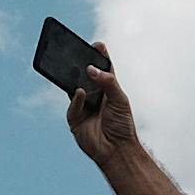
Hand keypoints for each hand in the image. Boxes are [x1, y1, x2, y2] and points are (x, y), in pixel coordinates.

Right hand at [66, 45, 138, 165]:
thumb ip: (108, 82)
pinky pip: (72, 105)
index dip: (99, 57)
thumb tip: (91, 69)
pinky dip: (75, 99)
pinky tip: (80, 92)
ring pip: (74, 88)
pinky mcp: (74, 118)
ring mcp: (83, 106)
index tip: (97, 44)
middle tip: (77, 52)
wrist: (117, 150)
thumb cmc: (122, 124)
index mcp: (107, 89)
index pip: (102, 69)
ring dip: (74, 80)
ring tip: (75, 69)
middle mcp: (93, 96)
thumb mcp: (119, 99)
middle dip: (80, 65)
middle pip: (84, 77)